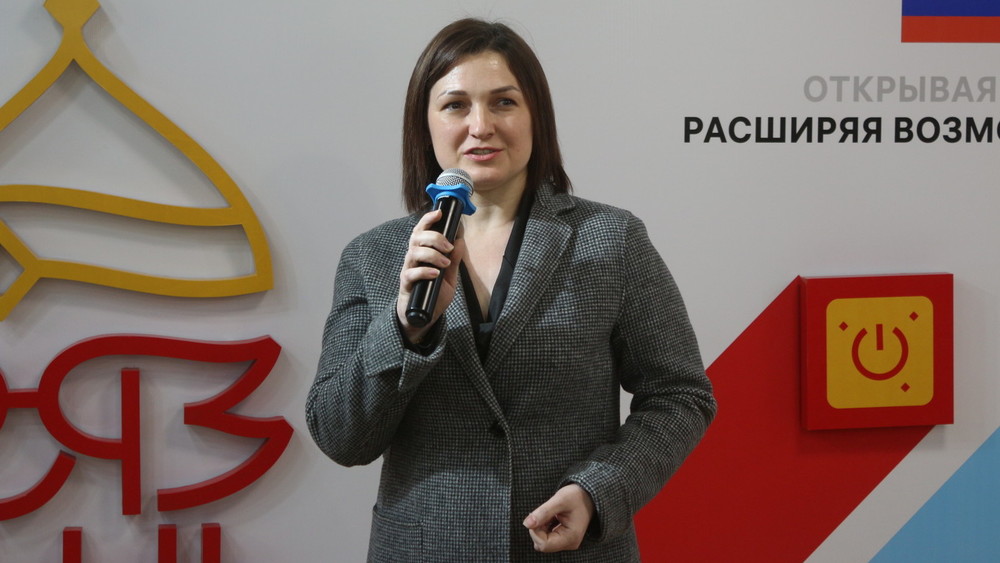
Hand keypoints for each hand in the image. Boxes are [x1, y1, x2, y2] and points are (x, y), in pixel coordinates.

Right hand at [396, 209, 464, 342]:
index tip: (439, 213)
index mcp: (422, 252)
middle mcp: (413, 258)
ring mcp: (408, 270)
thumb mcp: (449, 276)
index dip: (428, 220)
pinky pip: (411, 273)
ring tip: (445, 263)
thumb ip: (454, 260)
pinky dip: (424, 271)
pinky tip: (435, 274)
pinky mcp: (406, 284)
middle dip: (434, 238)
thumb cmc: (433, 293)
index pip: (422, 231)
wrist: (422, 316)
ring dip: (432, 255)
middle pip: (417, 237)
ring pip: (414, 252)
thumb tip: (460, 240)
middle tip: (448, 247)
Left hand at [522, 484, 594, 552]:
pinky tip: (551, 517)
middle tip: (545, 513)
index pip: (543, 544)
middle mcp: (570, 543)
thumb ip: (543, 512)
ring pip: (543, 541)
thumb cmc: (577, 496)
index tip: (536, 516)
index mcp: (571, 537)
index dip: (535, 531)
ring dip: (541, 527)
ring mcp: (567, 542)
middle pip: (542, 544)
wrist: (588, 495)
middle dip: (538, 529)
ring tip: (550, 514)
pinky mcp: (564, 538)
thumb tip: (526, 524)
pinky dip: (544, 527)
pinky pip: (547, 538)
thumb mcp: (560, 500)